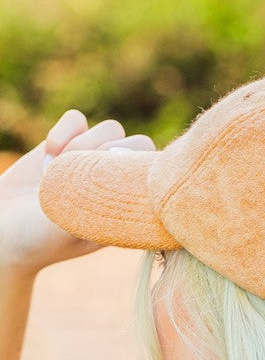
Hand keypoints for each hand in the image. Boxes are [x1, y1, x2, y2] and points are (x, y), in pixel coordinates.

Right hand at [0, 109, 155, 276]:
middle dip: (109, 151)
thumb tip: (119, 179)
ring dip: (83, 144)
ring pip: (111, 128)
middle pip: (139, 143)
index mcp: (127, 207)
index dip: (133, 165)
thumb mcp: (68, 229)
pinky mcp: (67, 143)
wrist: (0, 229)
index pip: (155, 172)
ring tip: (56, 171)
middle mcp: (116, 182)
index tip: (102, 179)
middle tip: (78, 173)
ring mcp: (93, 159)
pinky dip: (63, 131)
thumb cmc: (37, 240)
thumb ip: (92, 204)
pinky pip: (77, 119)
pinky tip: (47, 156)